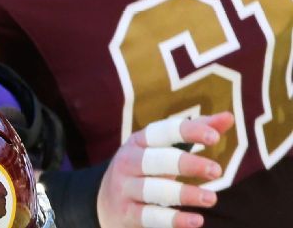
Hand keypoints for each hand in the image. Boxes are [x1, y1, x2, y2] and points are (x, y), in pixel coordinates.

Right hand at [97, 112, 234, 227]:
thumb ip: (194, 133)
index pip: (161, 132)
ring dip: (184, 194)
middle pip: (155, 160)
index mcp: (139, 142)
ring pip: (153, 189)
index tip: (214, 136)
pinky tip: (197, 221)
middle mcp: (128, 162)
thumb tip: (228, 117)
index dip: (187, 132)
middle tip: (217, 170)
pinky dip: (173, 220)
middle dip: (186, 163)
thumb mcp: (161, 149)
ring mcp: (125, 188)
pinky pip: (150, 216)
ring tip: (212, 199)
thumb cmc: (144, 170)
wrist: (105, 203)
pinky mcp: (127, 213)